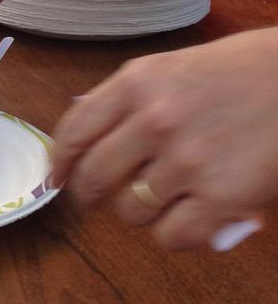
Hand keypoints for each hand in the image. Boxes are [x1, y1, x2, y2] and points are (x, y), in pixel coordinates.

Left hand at [51, 28, 277, 249]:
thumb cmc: (246, 68)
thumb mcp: (175, 66)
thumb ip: (132, 98)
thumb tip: (94, 133)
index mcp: (138, 82)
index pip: (75, 130)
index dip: (60, 162)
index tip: (57, 178)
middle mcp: (154, 120)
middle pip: (95, 177)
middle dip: (91, 194)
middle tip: (103, 198)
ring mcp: (186, 161)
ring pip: (130, 212)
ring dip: (141, 212)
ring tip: (166, 199)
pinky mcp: (221, 197)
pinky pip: (171, 236)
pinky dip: (175, 235)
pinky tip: (190, 220)